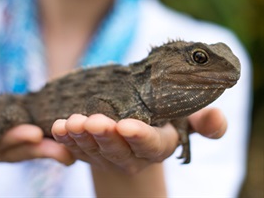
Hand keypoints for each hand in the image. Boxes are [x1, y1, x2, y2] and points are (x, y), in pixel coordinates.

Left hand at [52, 108, 226, 174]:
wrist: (136, 130)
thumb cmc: (163, 117)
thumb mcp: (186, 116)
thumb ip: (204, 120)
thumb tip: (216, 118)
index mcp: (158, 145)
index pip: (150, 145)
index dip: (139, 136)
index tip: (126, 125)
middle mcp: (132, 156)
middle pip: (117, 149)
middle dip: (104, 136)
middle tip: (93, 121)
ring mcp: (108, 157)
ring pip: (93, 150)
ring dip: (80, 137)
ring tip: (70, 122)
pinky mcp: (90, 152)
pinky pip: (76, 149)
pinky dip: (65, 139)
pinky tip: (56, 127)